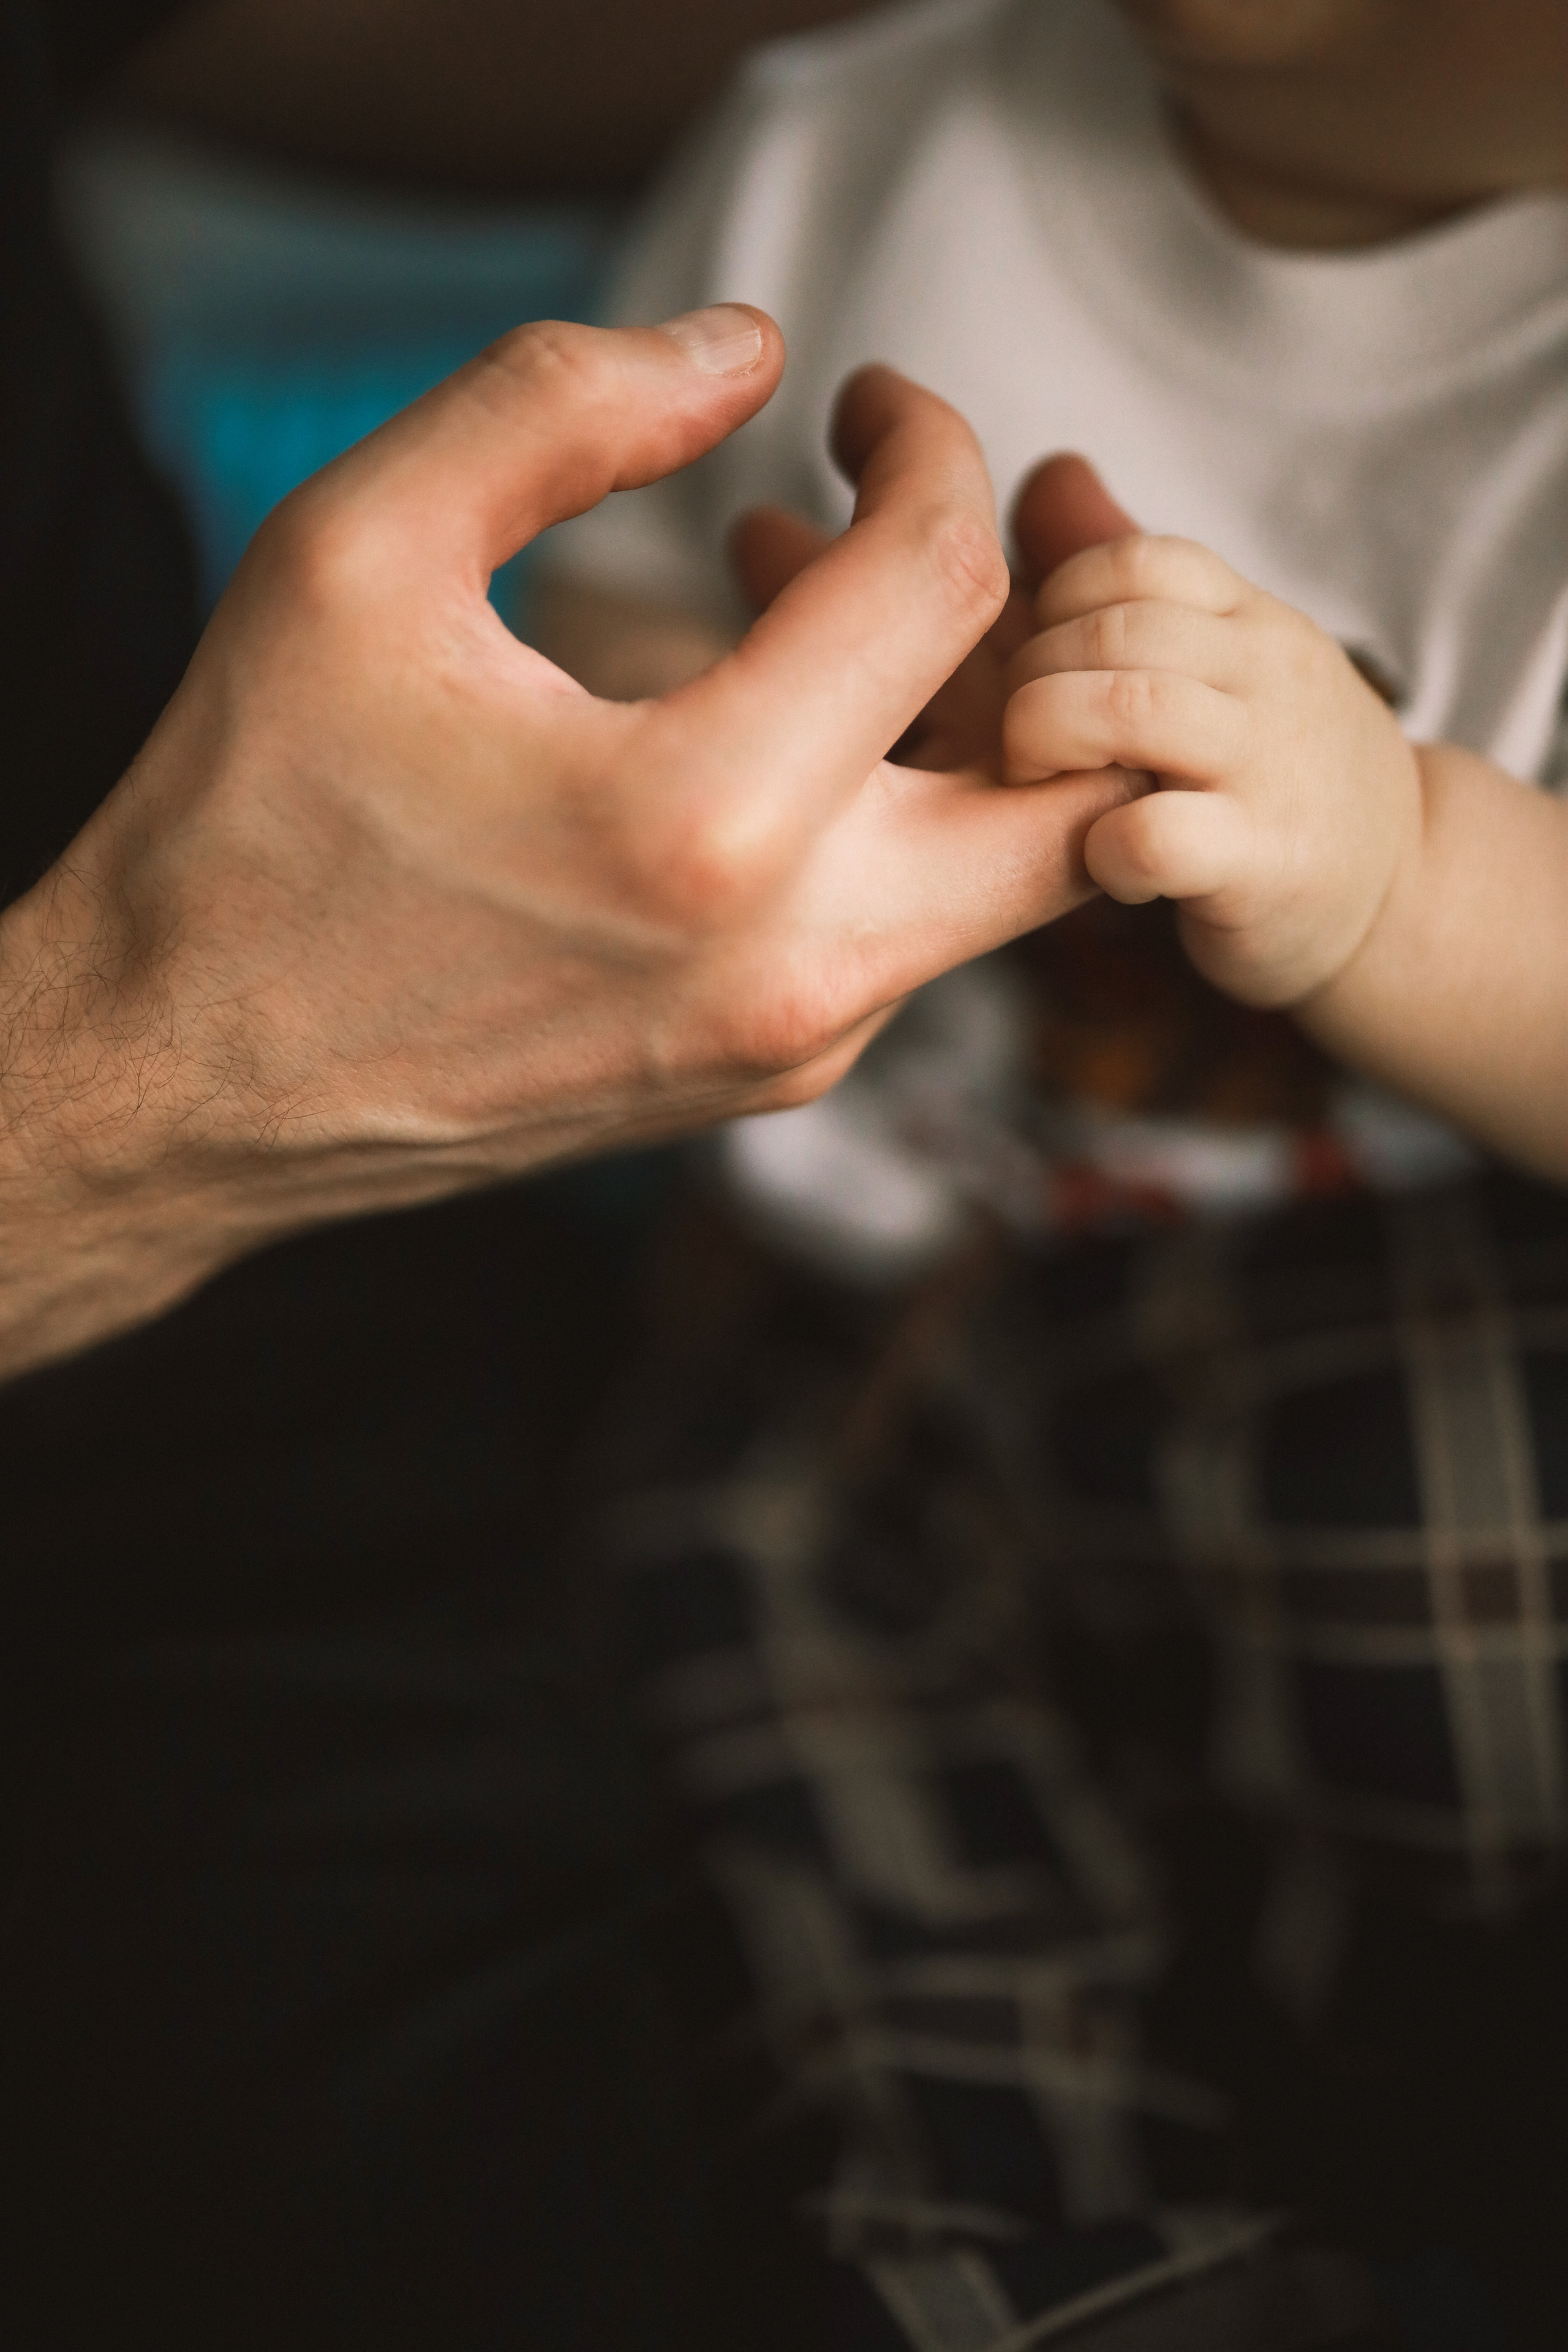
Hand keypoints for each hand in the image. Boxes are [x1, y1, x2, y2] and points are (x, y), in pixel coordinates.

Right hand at [0, 314, 1125, 1376]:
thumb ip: (557, 406)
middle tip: (952, 517)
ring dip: (965, 711)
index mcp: (701, 826)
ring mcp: (792, 1043)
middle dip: (1055, 621)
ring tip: (813, 587)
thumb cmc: (253, 820)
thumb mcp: (356, 555)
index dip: (930, 453)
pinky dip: (890, 804)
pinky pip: (908, 929)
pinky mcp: (768, 1077)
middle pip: (1070, 786)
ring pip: (1006, 873)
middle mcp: (789, 965)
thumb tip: (741, 350)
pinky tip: (768, 718)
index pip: (938, 589)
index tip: (868, 405)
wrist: (193, 1080)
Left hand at [1002, 519, 1422, 1008]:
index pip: (1136, 561)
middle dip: (1033, 682)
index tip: (1045, 668)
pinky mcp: (1264, 863)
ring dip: (1049, 743)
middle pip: (1117, 629)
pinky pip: (1156, 834)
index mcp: (1249, 617)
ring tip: (1042, 787)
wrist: (1401, 884)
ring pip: (1129, 708)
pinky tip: (1104, 863)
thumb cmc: (1272, 767)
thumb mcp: (1219, 657)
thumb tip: (1049, 472)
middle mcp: (1267, 673)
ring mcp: (1269, 766)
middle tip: (1022, 742)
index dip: (1058, 608)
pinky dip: (1102, 850)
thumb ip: (1132, 582)